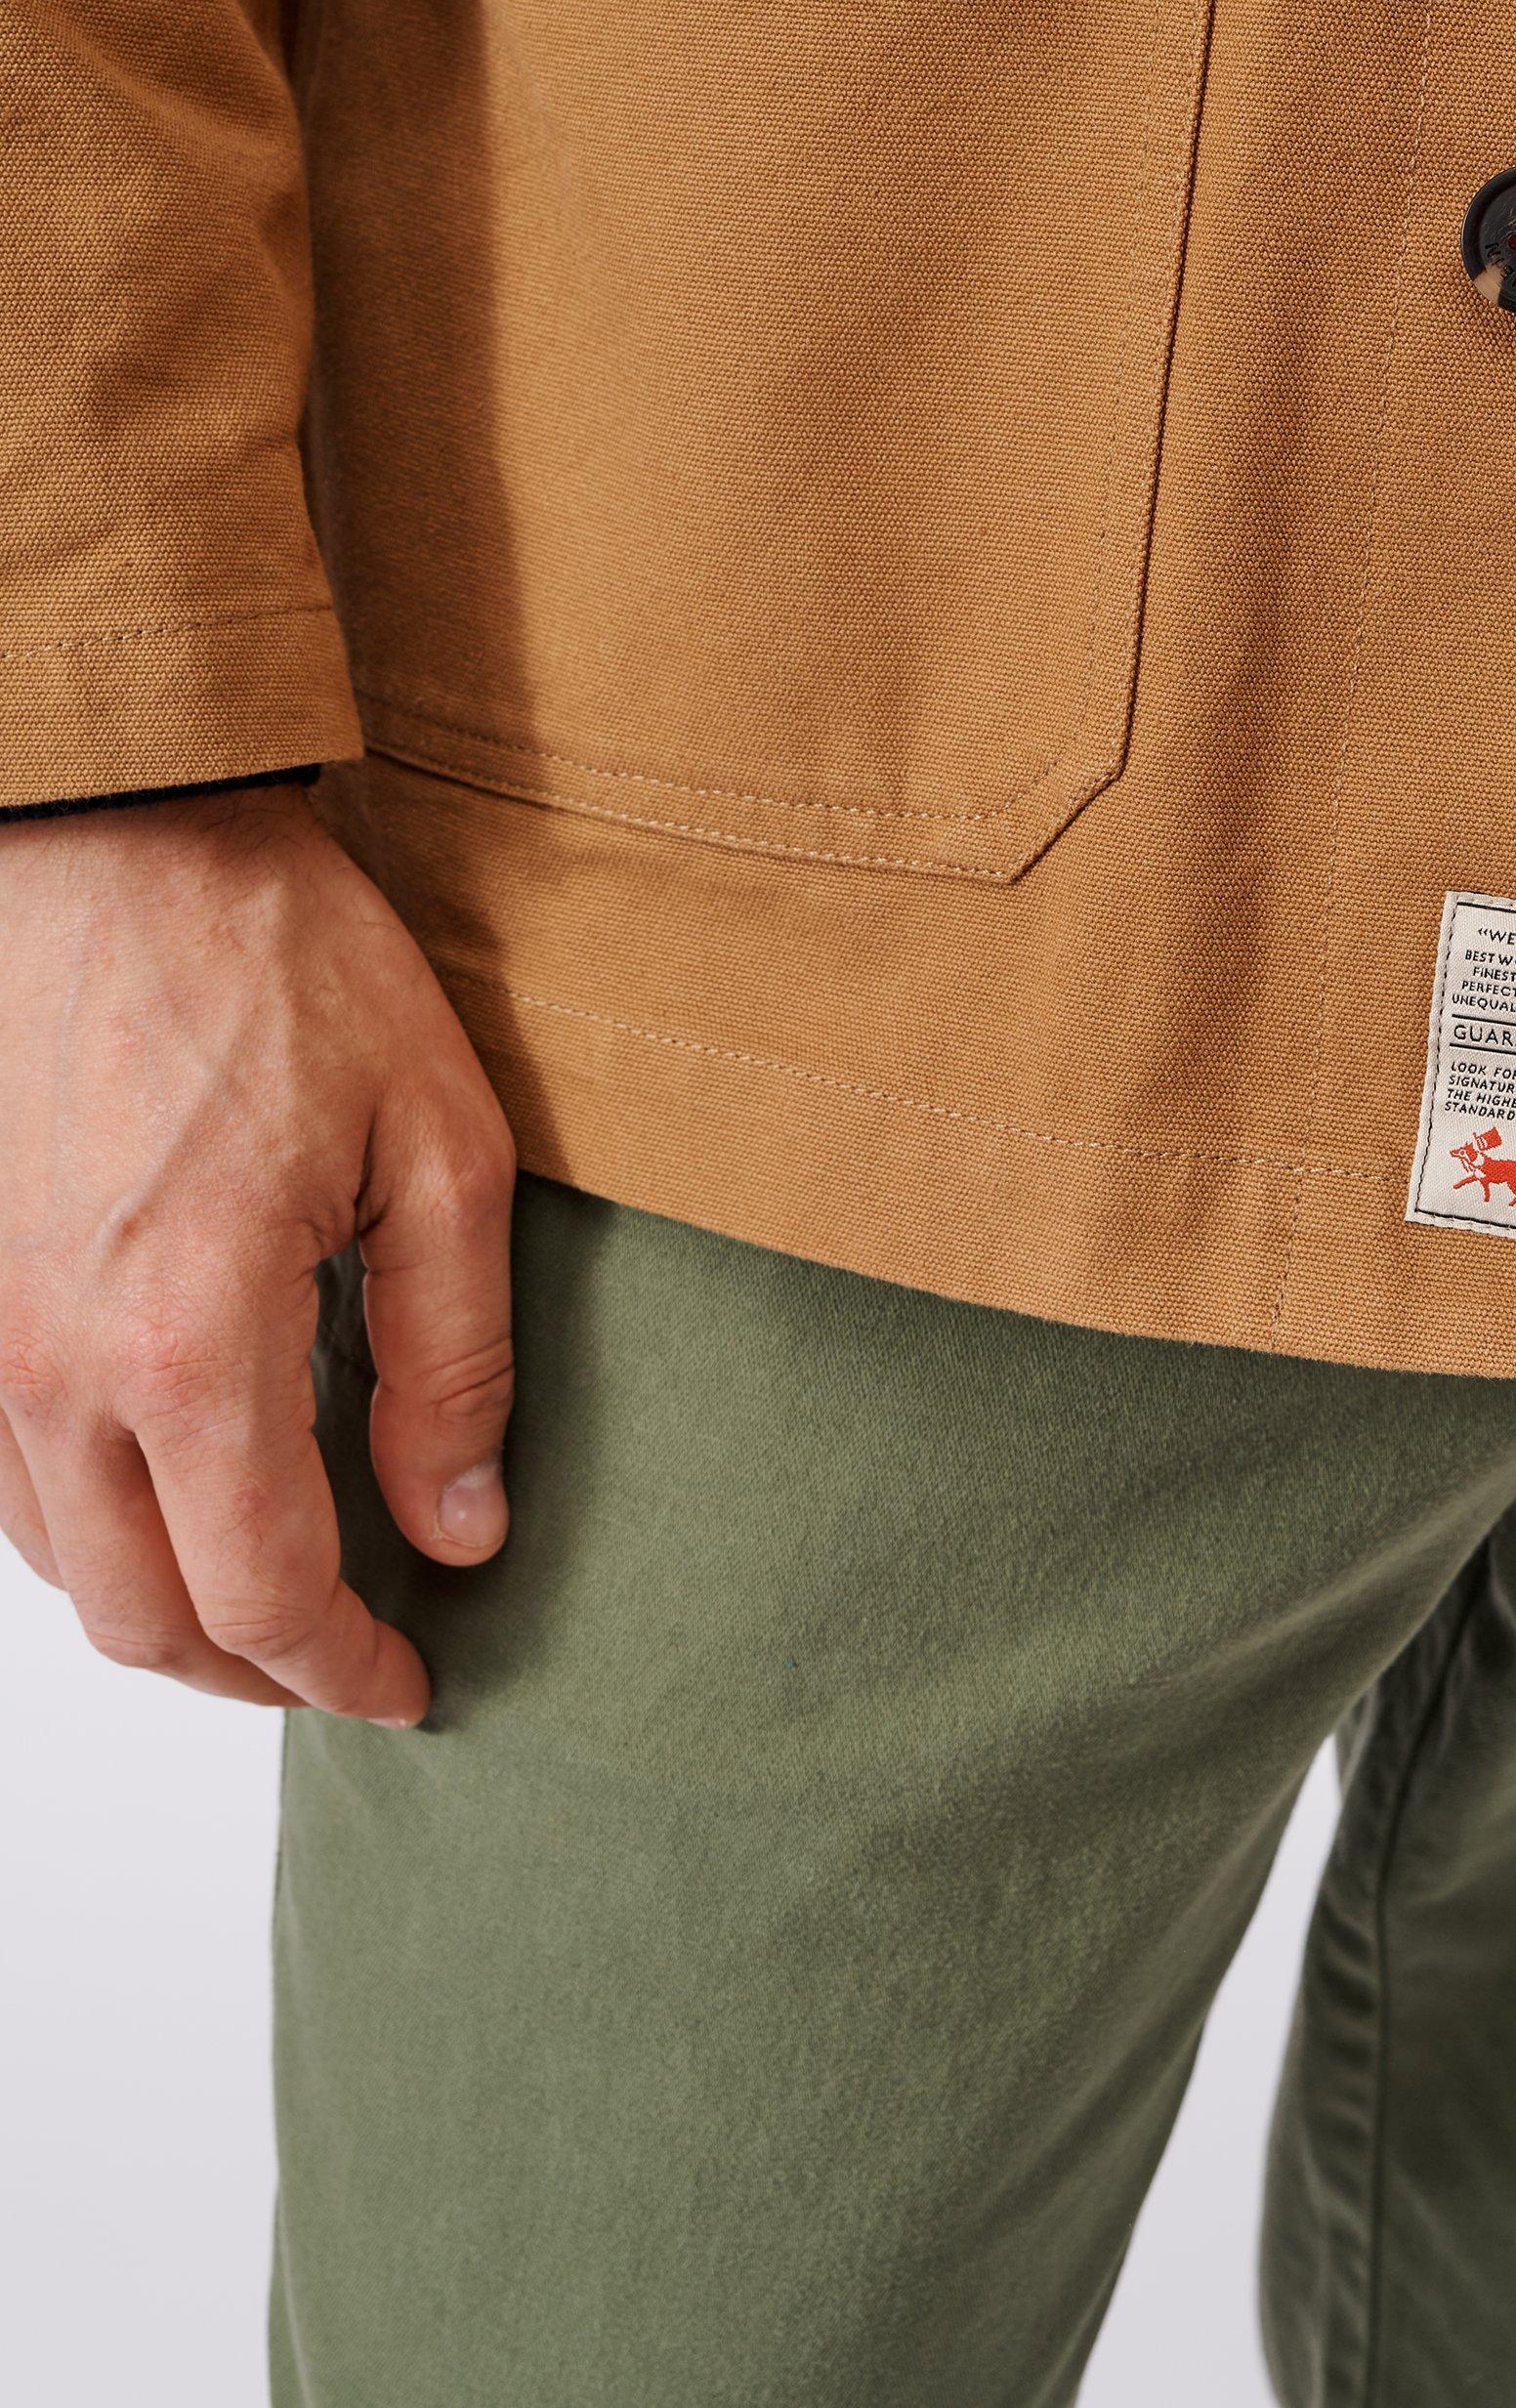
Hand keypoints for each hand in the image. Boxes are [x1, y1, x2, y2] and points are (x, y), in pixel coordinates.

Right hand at [0, 783, 516, 1723]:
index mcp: (190, 1348)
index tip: (411, 1685)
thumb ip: (451, 1362)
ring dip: (167, 1609)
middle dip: (255, 1671)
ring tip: (275, 1592)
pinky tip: (173, 1496)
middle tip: (350, 1659)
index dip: (344, 1672)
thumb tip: (461, 1528)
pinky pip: (7, 1481)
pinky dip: (92, 1530)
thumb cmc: (274, 964)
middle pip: (142, 1618)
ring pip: (61, 1566)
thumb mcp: (436, 1150)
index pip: (264, 1595)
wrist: (111, 840)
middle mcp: (55, 1372)